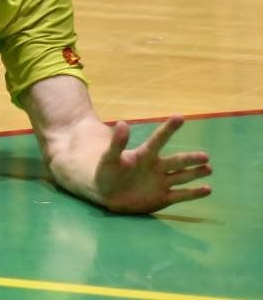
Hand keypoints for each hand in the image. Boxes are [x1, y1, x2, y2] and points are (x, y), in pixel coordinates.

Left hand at [92, 117, 210, 214]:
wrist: (107, 195)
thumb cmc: (107, 172)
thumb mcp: (109, 158)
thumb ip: (117, 143)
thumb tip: (122, 123)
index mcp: (145, 155)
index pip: (159, 139)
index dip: (168, 128)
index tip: (180, 116)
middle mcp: (157, 167)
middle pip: (177, 161)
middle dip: (191, 159)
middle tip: (205, 156)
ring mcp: (162, 182)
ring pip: (182, 176)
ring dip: (196, 173)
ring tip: (208, 168)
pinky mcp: (163, 198)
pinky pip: (181, 196)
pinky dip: (194, 194)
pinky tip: (207, 189)